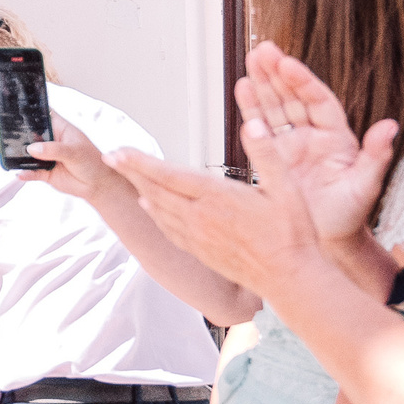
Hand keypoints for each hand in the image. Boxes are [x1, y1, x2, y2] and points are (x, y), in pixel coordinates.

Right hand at [17, 120, 124, 204]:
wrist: (99, 185)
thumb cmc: (92, 161)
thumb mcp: (75, 151)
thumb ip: (54, 149)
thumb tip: (32, 149)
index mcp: (58, 128)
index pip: (39, 115)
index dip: (24, 110)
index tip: (7, 107)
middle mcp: (49, 141)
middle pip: (26, 133)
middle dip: (10, 130)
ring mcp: (45, 156)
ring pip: (24, 153)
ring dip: (11, 151)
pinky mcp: (44, 173)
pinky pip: (30, 172)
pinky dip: (24, 173)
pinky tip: (18, 173)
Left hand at [105, 146, 320, 296]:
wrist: (289, 279)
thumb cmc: (291, 234)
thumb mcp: (287, 188)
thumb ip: (267, 153)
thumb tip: (254, 124)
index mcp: (217, 197)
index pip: (169, 175)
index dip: (140, 162)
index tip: (117, 151)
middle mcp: (200, 217)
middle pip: (156, 191)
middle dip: (131, 172)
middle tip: (111, 157)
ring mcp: (198, 237)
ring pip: (159, 210)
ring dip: (140, 190)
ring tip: (127, 175)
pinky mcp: (200, 251)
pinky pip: (169, 230)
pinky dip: (154, 215)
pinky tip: (149, 208)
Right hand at [235, 39, 397, 251]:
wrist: (327, 241)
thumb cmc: (350, 216)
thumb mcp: (366, 186)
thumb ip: (376, 155)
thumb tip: (390, 126)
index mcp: (337, 138)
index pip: (319, 101)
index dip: (303, 82)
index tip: (288, 64)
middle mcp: (313, 136)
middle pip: (294, 97)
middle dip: (279, 73)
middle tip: (264, 49)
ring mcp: (292, 145)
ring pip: (276, 107)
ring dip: (263, 83)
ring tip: (251, 59)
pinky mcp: (274, 157)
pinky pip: (261, 127)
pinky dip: (251, 108)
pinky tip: (242, 88)